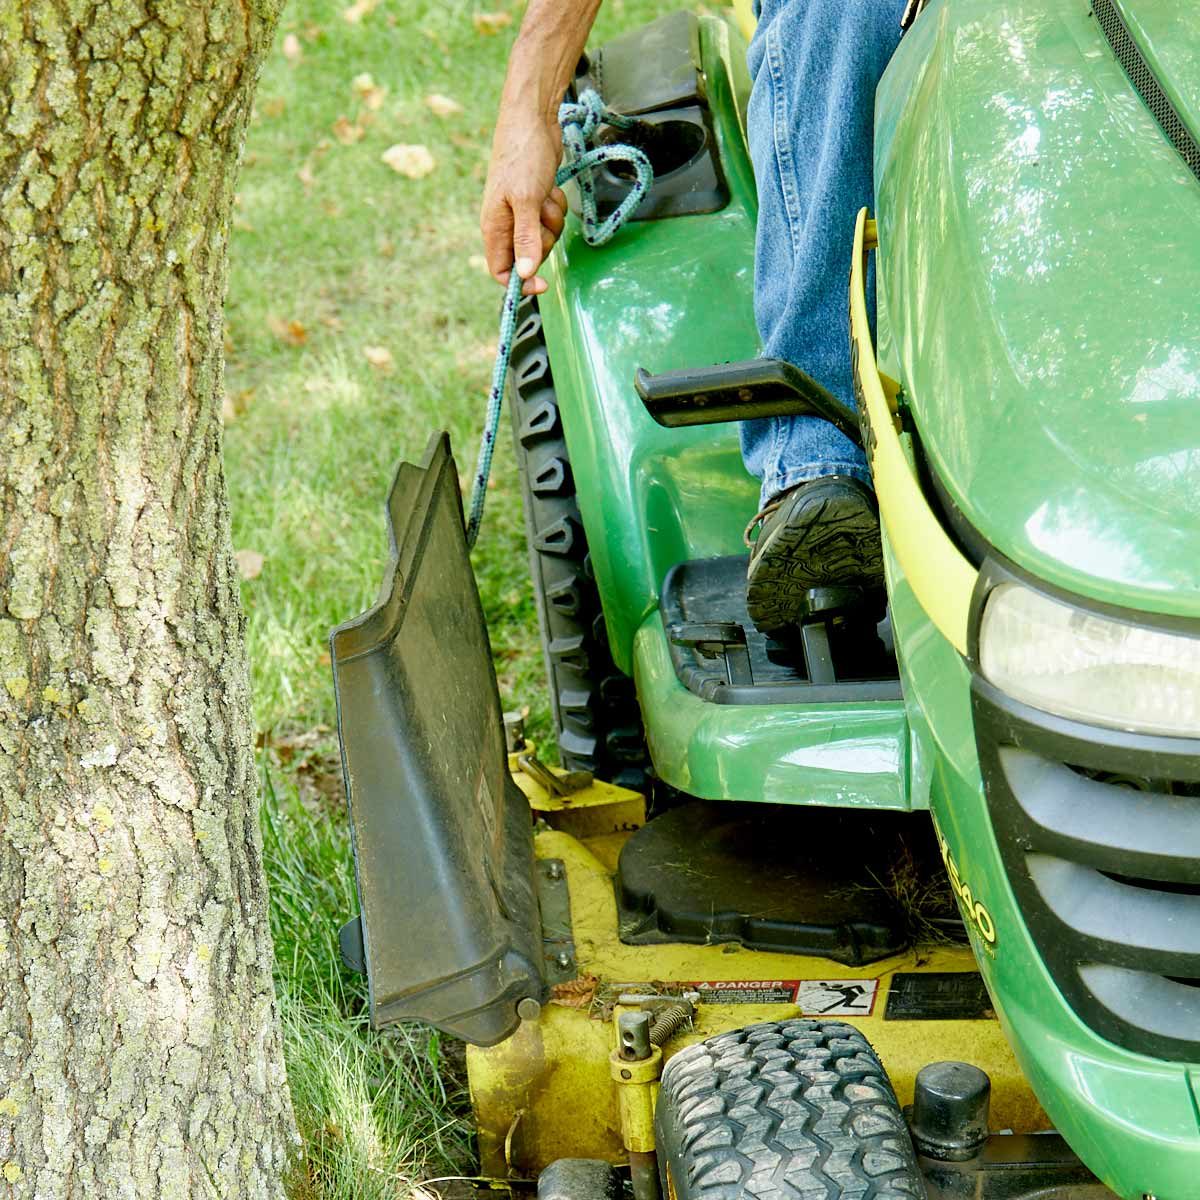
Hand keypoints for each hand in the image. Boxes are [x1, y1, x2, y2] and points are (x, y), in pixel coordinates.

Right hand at [481, 107, 567, 295]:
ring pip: (545, 237)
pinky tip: (550, 187)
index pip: (501, 271)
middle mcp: (506, 223)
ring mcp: (522, 212)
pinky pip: (552, 218)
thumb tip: (526, 274)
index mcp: (494, 227)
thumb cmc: (523, 155)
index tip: (543, 283)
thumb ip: (526, 238)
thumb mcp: (526, 200)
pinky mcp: (536, 201)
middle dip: (544, 240)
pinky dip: (556, 206)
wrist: (533, 119)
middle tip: (543, 216)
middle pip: (529, 256)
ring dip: (552, 219)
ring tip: (546, 195)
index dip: (521, 283)